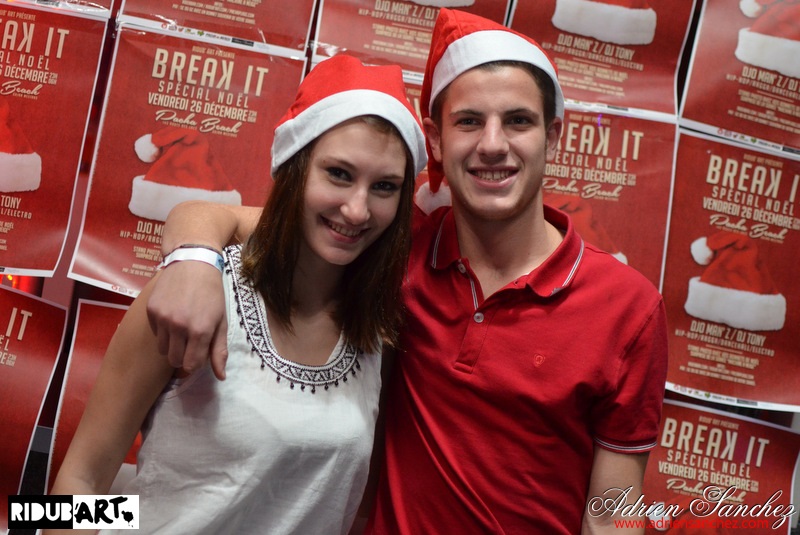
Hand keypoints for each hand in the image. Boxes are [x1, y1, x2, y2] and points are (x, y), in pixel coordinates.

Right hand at [146, 261, 227, 379]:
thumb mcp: (221, 321)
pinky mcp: (151, 311)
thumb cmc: (212, 293)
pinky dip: (162, 330)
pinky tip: (172, 315)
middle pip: (174, 360)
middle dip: (182, 356)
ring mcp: (162, 318)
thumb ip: (219, 350)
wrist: (193, 263)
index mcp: (200, 331)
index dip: (194, 363)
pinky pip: (154, 333)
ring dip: (171, 344)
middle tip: (190, 343)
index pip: (191, 365)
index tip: (197, 355)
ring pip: (162, 349)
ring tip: (181, 328)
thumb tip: (221, 377)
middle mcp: (179, 326)